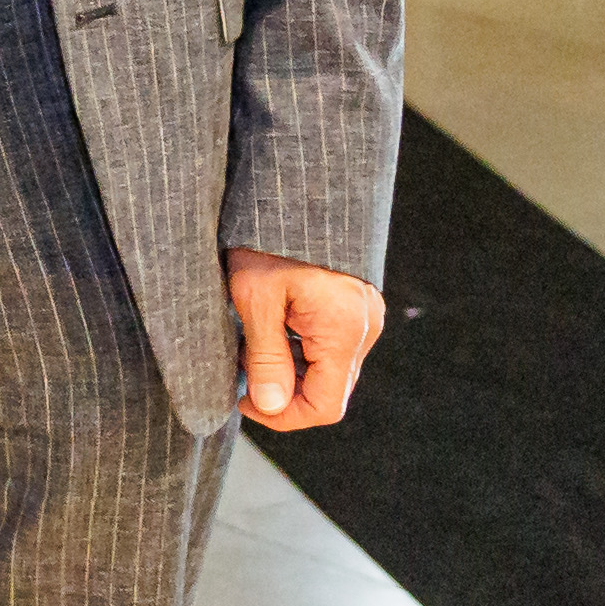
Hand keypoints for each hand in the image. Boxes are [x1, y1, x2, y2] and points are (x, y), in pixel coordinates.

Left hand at [227, 251, 383, 430]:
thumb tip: (269, 407)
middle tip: (240, 370)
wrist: (293, 190)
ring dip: (288, 369)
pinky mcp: (354, 307)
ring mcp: (363, 318)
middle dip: (282, 391)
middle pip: (328, 390)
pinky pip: (328, 345)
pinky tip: (267, 327)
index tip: (243, 400)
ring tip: (249, 343)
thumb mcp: (255, 299)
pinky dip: (298, 348)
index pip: (325, 406)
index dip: (282, 415)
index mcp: (345, 331)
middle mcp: (364, 329)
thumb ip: (265, 358)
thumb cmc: (268, 240)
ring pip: (327, 369)